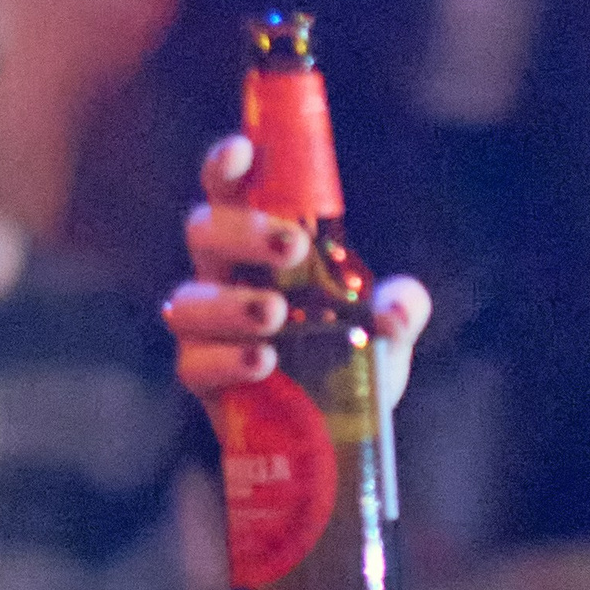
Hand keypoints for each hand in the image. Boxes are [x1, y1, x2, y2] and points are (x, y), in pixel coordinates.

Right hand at [163, 132, 430, 423]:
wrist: (334, 437)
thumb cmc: (350, 361)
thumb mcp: (388, 332)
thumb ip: (402, 309)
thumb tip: (393, 309)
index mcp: (258, 247)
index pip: (230, 191)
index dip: (227, 165)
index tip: (243, 152)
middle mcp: (222, 277)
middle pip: (203, 232)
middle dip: (242, 231)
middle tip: (292, 245)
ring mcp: (205, 329)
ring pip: (188, 300)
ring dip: (230, 302)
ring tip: (275, 315)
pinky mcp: (203, 378)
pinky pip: (194, 362)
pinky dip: (227, 359)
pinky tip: (263, 362)